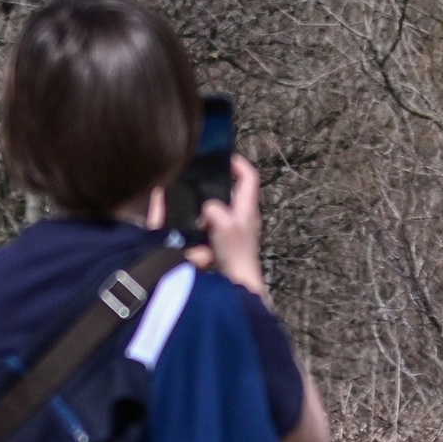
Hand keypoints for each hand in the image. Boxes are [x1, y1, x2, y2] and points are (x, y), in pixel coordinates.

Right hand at [193, 155, 265, 296]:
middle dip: (216, 187)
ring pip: (220, 210)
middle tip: (200, 184)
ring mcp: (236, 230)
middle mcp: (244, 216)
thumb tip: (208, 207)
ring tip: (193, 208)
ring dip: (208, 208)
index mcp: (247, 208)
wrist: (238, 284)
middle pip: (232, 192)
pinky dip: (205, 225)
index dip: (239, 163)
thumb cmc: (235, 256)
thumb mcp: (224, 226)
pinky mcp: (227, 242)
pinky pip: (213, 227)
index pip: (249, 177)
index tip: (224, 157)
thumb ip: (214, 210)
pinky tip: (194, 229)